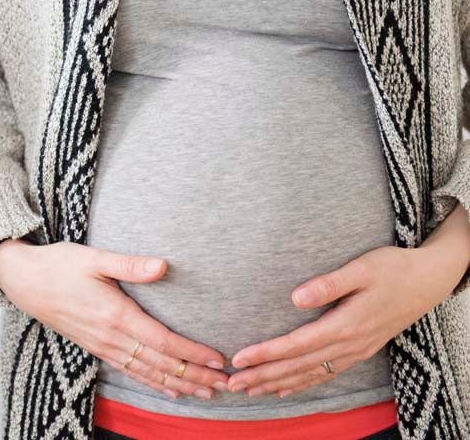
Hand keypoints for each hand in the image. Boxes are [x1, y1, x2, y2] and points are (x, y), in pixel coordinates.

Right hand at [0, 240, 228, 399]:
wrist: (23, 280)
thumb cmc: (58, 264)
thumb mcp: (93, 258)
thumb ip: (129, 264)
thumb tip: (163, 265)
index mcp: (115, 315)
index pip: (163, 341)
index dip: (192, 353)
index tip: (218, 359)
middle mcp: (111, 337)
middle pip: (161, 363)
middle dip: (195, 375)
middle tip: (227, 384)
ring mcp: (102, 345)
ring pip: (147, 372)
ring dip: (179, 384)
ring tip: (208, 393)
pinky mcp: (95, 347)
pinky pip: (130, 371)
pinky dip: (153, 382)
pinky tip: (170, 389)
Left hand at [227, 241, 465, 397]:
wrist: (427, 280)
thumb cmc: (392, 269)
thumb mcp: (362, 269)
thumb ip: (328, 284)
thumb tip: (294, 298)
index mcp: (345, 325)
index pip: (296, 345)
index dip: (266, 353)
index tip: (239, 359)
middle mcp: (349, 344)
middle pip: (298, 365)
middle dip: (263, 375)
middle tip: (233, 384)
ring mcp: (356, 351)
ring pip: (310, 374)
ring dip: (278, 383)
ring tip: (249, 391)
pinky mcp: (360, 350)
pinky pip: (326, 373)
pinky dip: (303, 383)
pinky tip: (284, 388)